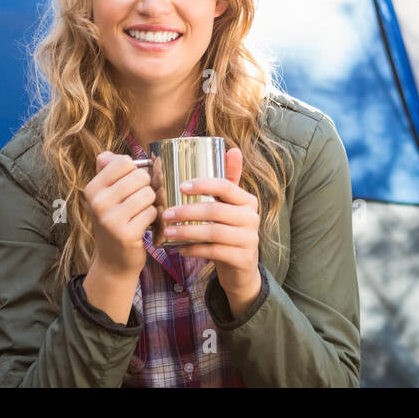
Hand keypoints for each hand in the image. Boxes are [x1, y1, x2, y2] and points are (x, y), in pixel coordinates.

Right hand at [84, 150, 156, 278]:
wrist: (114, 260)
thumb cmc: (114, 221)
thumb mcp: (105, 195)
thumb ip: (107, 171)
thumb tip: (108, 154)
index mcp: (92, 188)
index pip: (124, 162)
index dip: (135, 171)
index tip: (131, 185)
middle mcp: (98, 203)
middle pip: (140, 176)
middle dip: (146, 187)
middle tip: (138, 202)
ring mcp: (111, 219)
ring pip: (148, 194)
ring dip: (150, 203)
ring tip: (140, 213)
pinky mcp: (126, 234)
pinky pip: (152, 212)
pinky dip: (152, 218)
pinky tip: (142, 226)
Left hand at [164, 147, 261, 314]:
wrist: (242, 268)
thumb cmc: (230, 232)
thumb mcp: (231, 206)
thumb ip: (229, 181)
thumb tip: (233, 149)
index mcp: (248, 201)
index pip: (225, 186)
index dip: (203, 184)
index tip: (180, 186)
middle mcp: (252, 218)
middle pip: (215, 210)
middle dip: (187, 211)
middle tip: (166, 214)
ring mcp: (250, 239)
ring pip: (214, 232)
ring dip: (187, 232)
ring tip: (169, 232)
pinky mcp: (244, 258)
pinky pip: (215, 252)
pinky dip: (195, 250)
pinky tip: (181, 249)